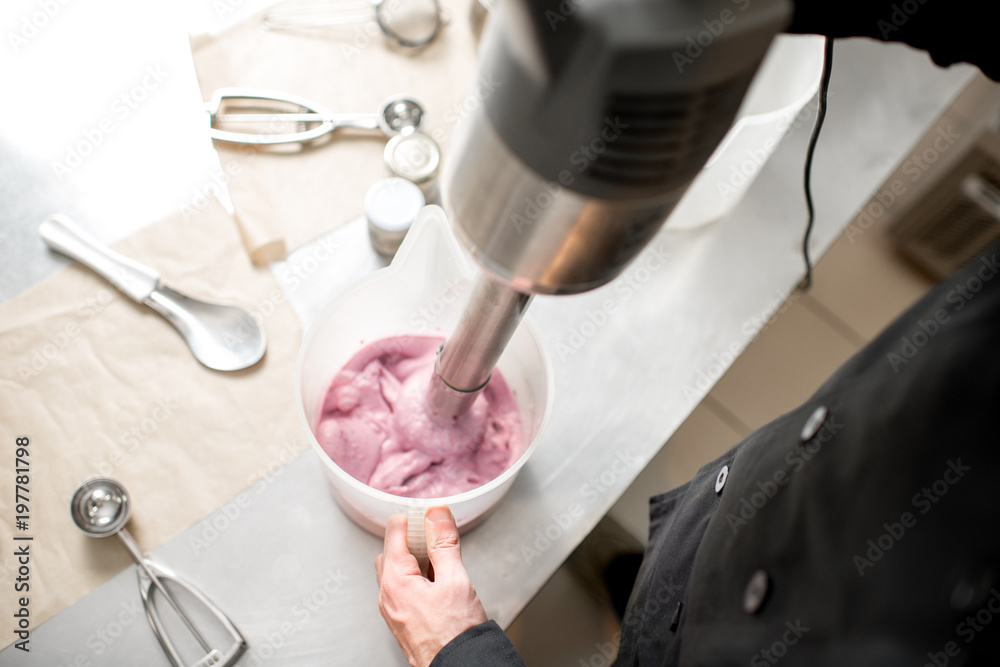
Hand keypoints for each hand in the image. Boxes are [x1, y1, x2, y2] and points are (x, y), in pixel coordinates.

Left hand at [376, 507, 487, 666]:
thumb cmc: (455, 634)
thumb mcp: (455, 580)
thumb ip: (444, 544)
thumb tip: (436, 515)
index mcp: (396, 581)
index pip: (394, 532)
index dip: (414, 519)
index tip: (431, 516)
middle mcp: (388, 596)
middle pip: (390, 551)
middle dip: (411, 538)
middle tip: (435, 535)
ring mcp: (393, 611)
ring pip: (396, 571)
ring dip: (414, 559)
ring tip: (440, 560)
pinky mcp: (403, 621)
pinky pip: (402, 589)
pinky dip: (416, 577)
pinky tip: (438, 582)